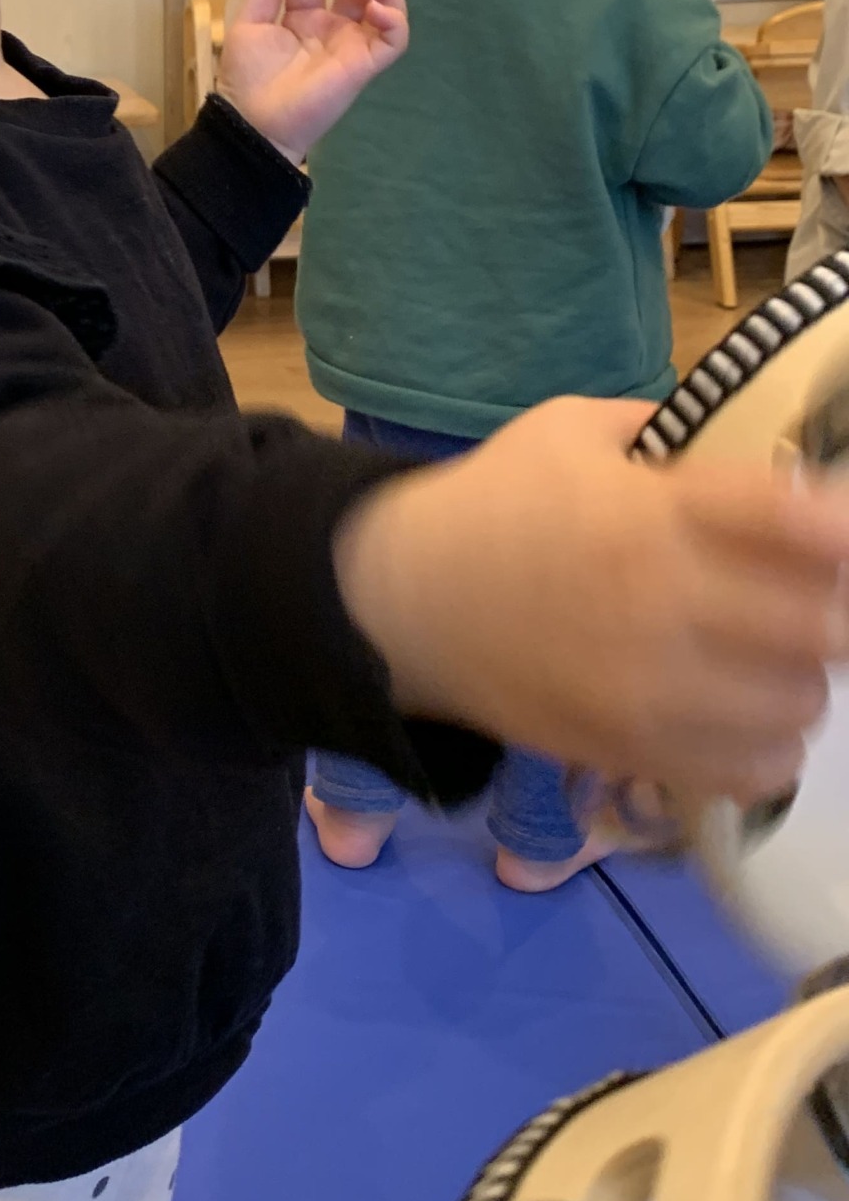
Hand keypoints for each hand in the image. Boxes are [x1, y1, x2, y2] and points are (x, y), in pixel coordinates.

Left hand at [216, 0, 406, 164]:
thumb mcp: (248, 28)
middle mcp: (330, 28)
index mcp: (302, 18)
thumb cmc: (247, 78)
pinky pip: (395, 40)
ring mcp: (350, 44)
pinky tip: (375, 9)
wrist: (254, 120)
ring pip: (385, 7)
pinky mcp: (365, 64)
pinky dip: (395, 19)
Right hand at [336, 396, 848, 798]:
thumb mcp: (571, 431)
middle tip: (811, 598)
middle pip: (826, 625)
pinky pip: (753, 769)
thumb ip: (668, 433)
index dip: (842, 529)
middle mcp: (663, 602)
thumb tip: (755, 455)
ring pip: (801, 704)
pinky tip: (743, 714)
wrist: (397, 599)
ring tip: (773, 658)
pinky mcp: (630, 750)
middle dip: (833, 608)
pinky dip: (767, 744)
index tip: (836, 531)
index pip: (803, 523)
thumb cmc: (490, 504)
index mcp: (655, 512)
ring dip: (801, 677)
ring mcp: (649, 688)